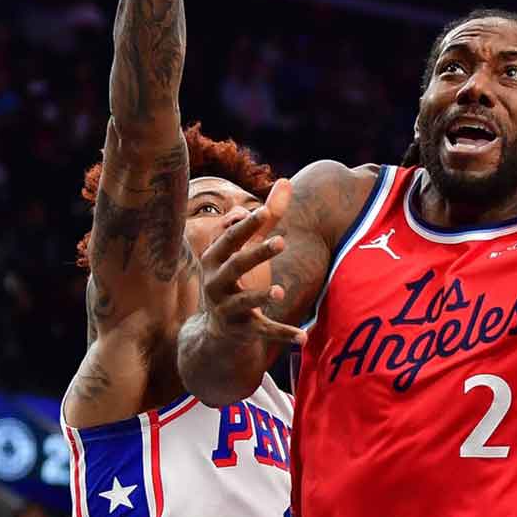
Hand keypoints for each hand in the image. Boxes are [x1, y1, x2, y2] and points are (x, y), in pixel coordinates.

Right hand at [199, 179, 306, 345]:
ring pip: (244, 301)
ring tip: (279, 292)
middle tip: (281, 241)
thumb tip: (285, 180)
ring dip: (260, 296)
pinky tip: (302, 336)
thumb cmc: (234, 277)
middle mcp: (215, 283)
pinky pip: (263, 330)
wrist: (216, 330)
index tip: (264, 211)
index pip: (229, 239)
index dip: (245, 225)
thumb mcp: (247, 247)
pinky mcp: (241, 329)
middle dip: (256, 254)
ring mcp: (227, 308)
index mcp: (215, 259)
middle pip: (236, 266)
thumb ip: (268, 217)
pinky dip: (281, 333)